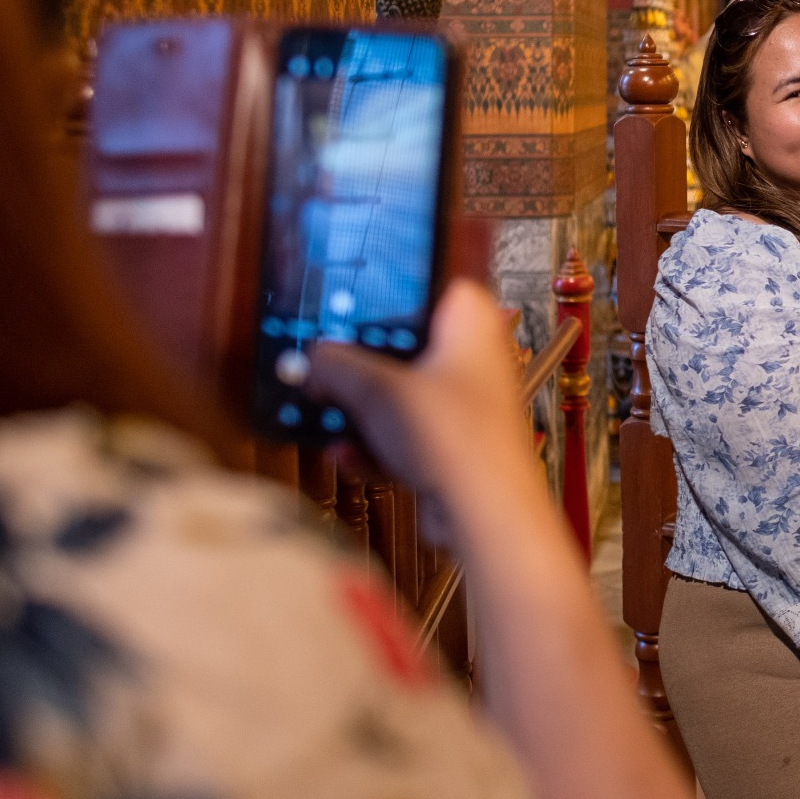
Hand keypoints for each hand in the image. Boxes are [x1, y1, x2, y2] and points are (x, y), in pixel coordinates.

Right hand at [307, 282, 556, 557]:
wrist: (485, 514)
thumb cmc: (458, 440)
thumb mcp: (379, 392)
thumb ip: (338, 368)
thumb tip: (314, 358)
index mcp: (469, 320)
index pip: (423, 283)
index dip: (380, 292)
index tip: (341, 302)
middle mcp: (472, 356)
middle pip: (402, 345)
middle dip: (357, 366)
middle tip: (321, 368)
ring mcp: (463, 401)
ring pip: (399, 393)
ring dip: (360, 411)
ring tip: (326, 414)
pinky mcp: (451, 441)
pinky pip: (403, 432)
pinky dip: (376, 445)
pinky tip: (347, 454)